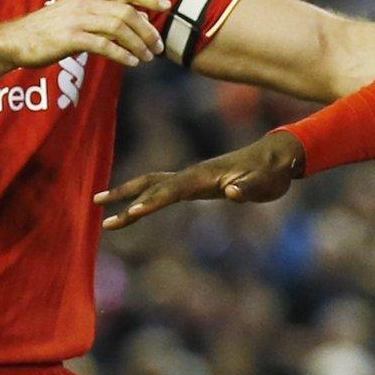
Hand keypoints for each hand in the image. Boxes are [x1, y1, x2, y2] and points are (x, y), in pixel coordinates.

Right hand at [0, 0, 169, 68]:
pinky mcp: (70, 38)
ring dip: (137, 44)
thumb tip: (141, 20)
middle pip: (127, 12)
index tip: (167, 6)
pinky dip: (121, 54)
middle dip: (147, 30)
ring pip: (119, 27)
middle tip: (157, 46)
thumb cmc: (51, 28)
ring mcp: (78, 19)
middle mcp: (86, 2)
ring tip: (147, 57)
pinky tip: (131, 62)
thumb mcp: (80, 13)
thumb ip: (107, 14)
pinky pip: (103, 45)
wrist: (16, 39)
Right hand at [95, 130, 305, 229]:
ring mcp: (193, 178)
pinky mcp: (198, 183)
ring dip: (128, 193)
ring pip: (153, 183)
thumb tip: (232, 193)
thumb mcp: (265, 183)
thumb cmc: (271, 173)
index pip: (171, 192)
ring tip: (101, 203)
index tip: (129, 215)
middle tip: (97, 205)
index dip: (150, 203)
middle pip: (151, 184)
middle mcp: (193, 174)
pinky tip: (135, 205)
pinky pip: (164, 189)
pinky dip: (144, 195)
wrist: (278, 159)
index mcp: (204, 176)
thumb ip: (248, 188)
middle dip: (124, 195)